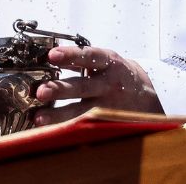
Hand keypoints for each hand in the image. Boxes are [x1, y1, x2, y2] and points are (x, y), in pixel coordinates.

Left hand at [32, 45, 162, 125]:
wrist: (146, 95)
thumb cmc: (117, 74)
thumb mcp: (104, 61)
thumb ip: (80, 59)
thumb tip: (50, 56)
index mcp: (109, 63)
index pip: (89, 57)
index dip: (71, 55)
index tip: (52, 55)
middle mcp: (108, 85)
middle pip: (83, 87)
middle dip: (60, 90)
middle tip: (40, 92)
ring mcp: (107, 106)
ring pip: (82, 111)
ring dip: (59, 115)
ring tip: (38, 117)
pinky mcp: (106, 122)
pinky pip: (84, 126)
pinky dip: (66, 127)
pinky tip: (49, 129)